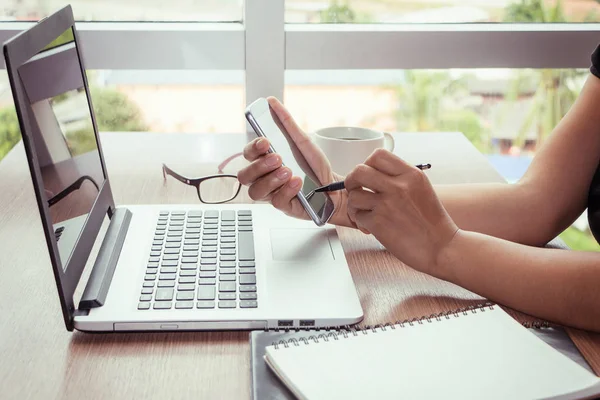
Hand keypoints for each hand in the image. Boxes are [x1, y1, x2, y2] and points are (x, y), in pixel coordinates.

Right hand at [237, 97, 353, 226]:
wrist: (334, 188)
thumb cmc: (315, 168)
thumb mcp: (303, 142)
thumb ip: (287, 123)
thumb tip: (273, 103)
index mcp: (266, 161)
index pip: (248, 154)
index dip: (252, 148)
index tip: (265, 142)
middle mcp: (265, 178)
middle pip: (245, 175)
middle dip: (260, 165)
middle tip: (278, 158)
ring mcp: (272, 194)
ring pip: (255, 191)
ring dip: (271, 179)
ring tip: (288, 171)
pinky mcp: (283, 206)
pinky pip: (277, 201)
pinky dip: (288, 189)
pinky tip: (298, 183)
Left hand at [345, 149, 458, 274]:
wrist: (442, 248)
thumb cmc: (431, 222)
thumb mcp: (421, 189)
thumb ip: (399, 178)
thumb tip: (372, 172)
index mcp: (411, 174)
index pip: (378, 155)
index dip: (367, 164)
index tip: (369, 176)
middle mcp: (398, 186)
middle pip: (359, 170)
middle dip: (352, 181)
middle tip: (356, 190)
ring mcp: (387, 204)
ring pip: (353, 195)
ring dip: (354, 205)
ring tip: (363, 212)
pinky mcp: (378, 223)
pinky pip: (357, 216)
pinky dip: (360, 222)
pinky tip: (370, 227)